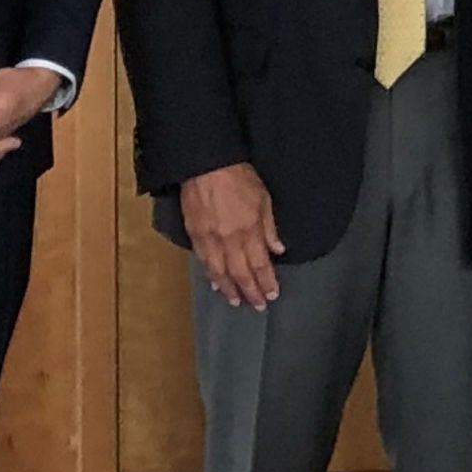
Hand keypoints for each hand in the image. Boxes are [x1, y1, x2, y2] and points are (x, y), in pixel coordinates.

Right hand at [182, 162, 285, 307]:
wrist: (206, 165)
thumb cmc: (239, 177)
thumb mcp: (264, 198)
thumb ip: (270, 227)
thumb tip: (277, 249)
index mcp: (248, 230)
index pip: (259, 264)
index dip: (266, 281)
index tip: (272, 294)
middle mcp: (229, 239)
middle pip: (240, 273)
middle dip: (250, 291)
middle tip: (257, 305)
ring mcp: (209, 238)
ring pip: (220, 272)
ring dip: (229, 289)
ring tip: (236, 301)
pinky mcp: (194, 234)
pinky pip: (203, 260)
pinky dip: (211, 275)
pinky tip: (216, 284)